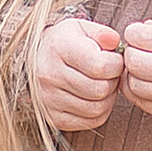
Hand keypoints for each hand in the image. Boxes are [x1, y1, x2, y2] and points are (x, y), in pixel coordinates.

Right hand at [32, 14, 122, 134]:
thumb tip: (115, 43)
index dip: (117, 64)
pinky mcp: (53, 117)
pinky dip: (99, 112)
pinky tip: (95, 98)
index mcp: (59, 47)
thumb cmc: (65, 43)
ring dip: (108, 98)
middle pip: (100, 89)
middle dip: (113, 82)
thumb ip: (102, 33)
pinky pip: (90, 122)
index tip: (114, 59)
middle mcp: (50, 75)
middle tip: (110, 74)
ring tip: (103, 85)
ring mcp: (48, 99)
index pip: (101, 66)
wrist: (34, 60)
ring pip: (97, 109)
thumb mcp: (82, 28)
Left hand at [119, 21, 151, 137]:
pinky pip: (143, 103)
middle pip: (135, 62)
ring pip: (135, 85)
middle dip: (129, 54)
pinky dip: (137, 92)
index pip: (145, 37)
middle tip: (136, 51)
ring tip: (141, 69)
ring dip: (131, 74)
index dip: (133, 33)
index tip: (136, 34)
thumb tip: (142, 29)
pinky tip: (145, 84)